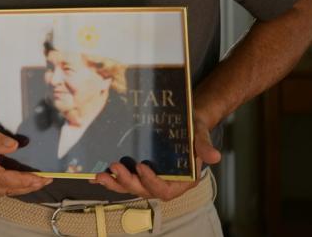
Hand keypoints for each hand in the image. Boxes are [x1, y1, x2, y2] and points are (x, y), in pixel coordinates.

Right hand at [0, 119, 50, 196]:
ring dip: (21, 187)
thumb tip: (14, 147)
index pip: (5, 179)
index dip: (25, 180)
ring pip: (3, 191)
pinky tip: (21, 181)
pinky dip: (11, 186)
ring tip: (37, 181)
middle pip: (6, 189)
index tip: (40, 178)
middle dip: (28, 186)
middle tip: (45, 181)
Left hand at [92, 115, 220, 199]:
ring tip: (100, 176)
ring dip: (115, 183)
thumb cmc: (193, 128)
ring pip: (132, 187)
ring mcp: (150, 178)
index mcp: (182, 181)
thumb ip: (203, 145)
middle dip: (128, 182)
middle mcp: (165, 183)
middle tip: (114, 168)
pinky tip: (96, 174)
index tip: (141, 167)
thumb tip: (215, 156)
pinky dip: (111, 178)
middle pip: (144, 190)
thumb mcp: (199, 133)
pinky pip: (124, 178)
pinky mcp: (139, 171)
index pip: (166, 189)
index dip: (152, 182)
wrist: (184, 121)